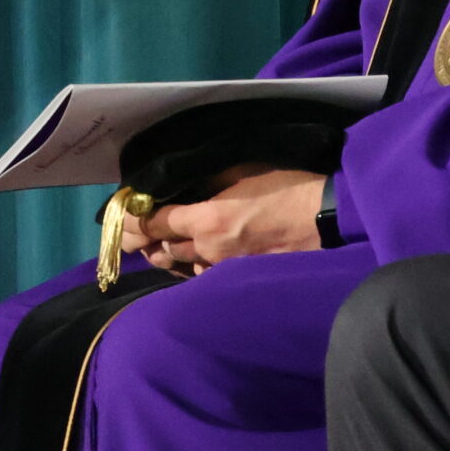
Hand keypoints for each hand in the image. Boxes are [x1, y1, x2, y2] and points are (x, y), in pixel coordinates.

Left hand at [135, 169, 325, 272]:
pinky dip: (192, 267)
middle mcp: (208, 250)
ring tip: (153, 250)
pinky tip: (191, 262)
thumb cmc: (289, 188)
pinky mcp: (239, 279)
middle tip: (130, 235)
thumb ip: (210, 181)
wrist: (327, 219)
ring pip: (182, 267)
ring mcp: (224, 269)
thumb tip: (184, 184)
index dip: (133, 221)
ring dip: (166, 257)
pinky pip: (205, 276)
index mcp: (206, 219)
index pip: (154, 223)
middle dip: (144, 241)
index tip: (122, 216)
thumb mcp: (245, 171)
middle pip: (162, 249)